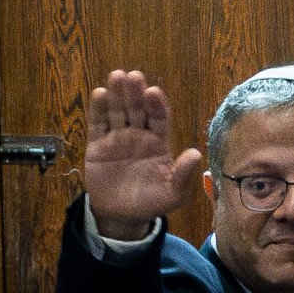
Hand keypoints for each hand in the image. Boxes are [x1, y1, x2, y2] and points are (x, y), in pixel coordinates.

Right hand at [84, 70, 202, 239]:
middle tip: (134, 76)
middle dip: (136, 93)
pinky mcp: (97, 146)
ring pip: (118, 112)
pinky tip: (100, 93)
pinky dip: (98, 109)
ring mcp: (117, 138)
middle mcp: (138, 135)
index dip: (156, 105)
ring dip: (118, 94)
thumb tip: (196, 153)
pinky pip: (98, 124)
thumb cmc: (151, 202)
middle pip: (137, 109)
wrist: (121, 217)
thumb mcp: (172, 195)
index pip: (159, 118)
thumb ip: (183, 176)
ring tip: (117, 76)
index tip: (153, 91)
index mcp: (158, 142)